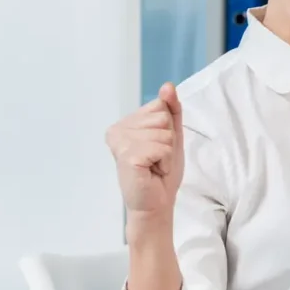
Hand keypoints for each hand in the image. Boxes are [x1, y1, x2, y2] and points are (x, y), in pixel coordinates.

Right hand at [105, 82, 183, 229]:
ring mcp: (120, 142)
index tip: (158, 149)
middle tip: (157, 160)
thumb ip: (171, 110)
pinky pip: (162, 147)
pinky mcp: (127, 155)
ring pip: (164, 132)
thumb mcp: (172, 135)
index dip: (168, 129)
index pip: (160, 105)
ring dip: (167, 153)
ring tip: (154, 166)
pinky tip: (152, 172)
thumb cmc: (161, 172)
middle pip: (162, 117)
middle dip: (168, 141)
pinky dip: (165, 162)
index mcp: (125, 123)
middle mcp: (117, 129)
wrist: (156, 203)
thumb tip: (167, 86)